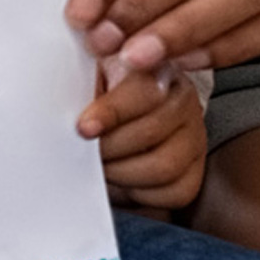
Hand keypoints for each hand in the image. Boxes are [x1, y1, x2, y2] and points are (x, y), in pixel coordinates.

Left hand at [79, 63, 206, 213]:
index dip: (112, 112)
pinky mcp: (193, 173)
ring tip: (100, 164)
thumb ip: (82, 82)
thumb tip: (65, 100)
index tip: (84, 128)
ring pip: (162, 166)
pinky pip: (172, 192)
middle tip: (84, 150)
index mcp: (156, 67)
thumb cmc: (101, 94)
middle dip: (108, 147)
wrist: (117, 117)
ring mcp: (193, 138)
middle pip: (150, 132)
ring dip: (121, 171)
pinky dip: (140, 191)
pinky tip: (123, 176)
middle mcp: (182, 101)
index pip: (142, 91)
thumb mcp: (90, 76)